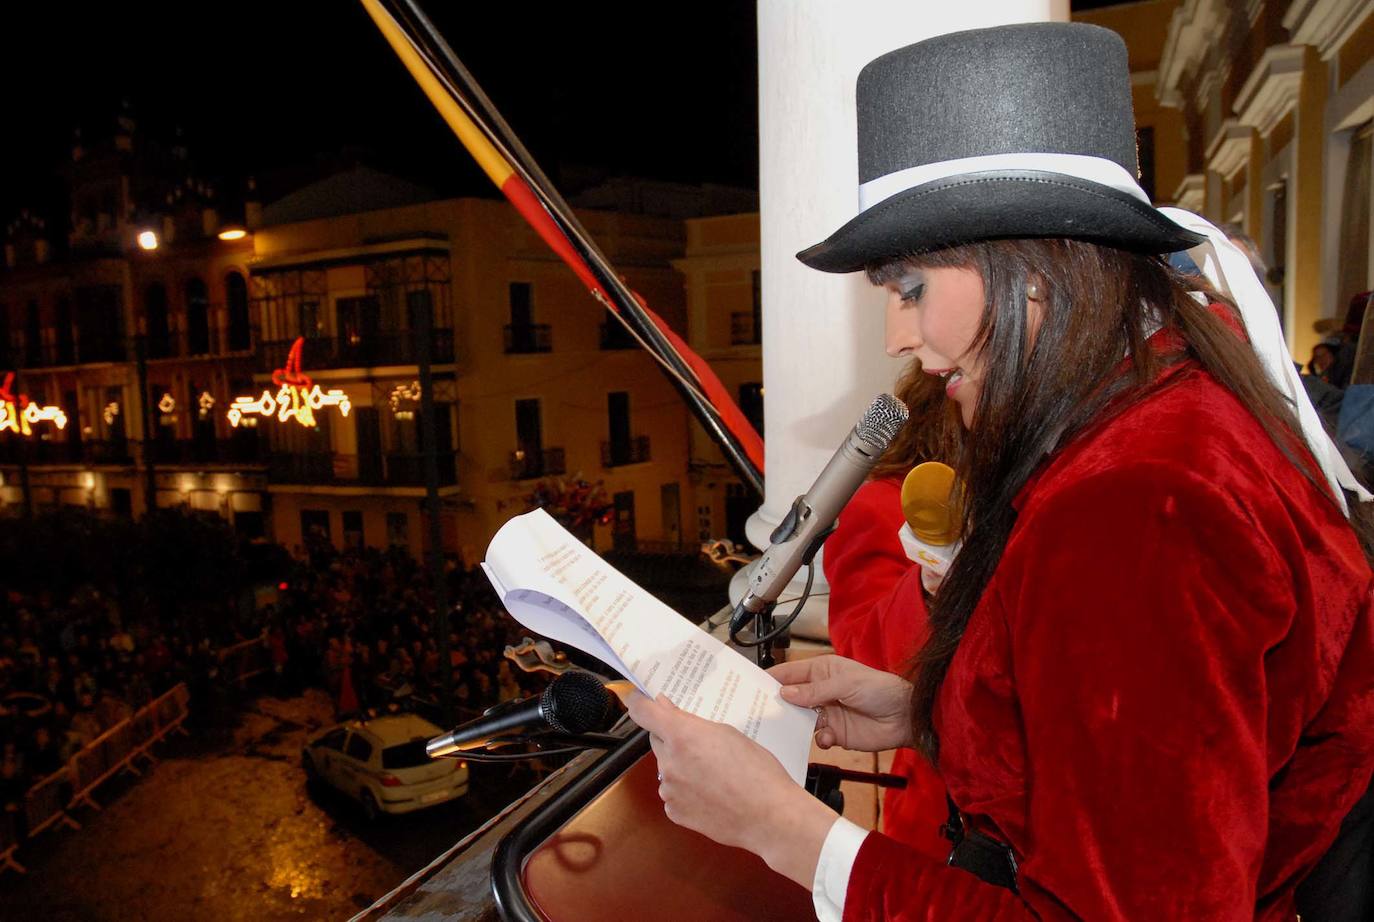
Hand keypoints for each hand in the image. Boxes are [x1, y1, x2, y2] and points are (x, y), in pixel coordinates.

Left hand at [625, 692, 837, 887]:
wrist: (769, 816)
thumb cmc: (758, 773)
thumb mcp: (729, 733)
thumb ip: (692, 722)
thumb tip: (668, 711)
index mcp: (682, 736)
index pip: (642, 711)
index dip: (639, 702)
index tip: (640, 698)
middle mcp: (669, 762)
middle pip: (657, 740)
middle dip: (672, 737)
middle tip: (700, 742)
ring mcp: (669, 790)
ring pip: (667, 767)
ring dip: (681, 765)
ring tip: (714, 773)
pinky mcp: (674, 811)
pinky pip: (673, 792)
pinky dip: (686, 789)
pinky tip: (710, 791)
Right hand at [768, 654, 914, 751]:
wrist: (906, 717)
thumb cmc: (880, 690)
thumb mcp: (846, 684)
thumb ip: (815, 691)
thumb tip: (785, 694)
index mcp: (822, 671)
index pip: (790, 674)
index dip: (771, 680)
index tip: (750, 688)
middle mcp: (820, 692)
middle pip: (791, 699)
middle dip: (777, 705)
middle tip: (760, 714)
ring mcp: (827, 714)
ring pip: (800, 720)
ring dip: (795, 725)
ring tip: (788, 730)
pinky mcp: (835, 734)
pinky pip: (817, 738)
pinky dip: (818, 740)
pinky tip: (826, 739)